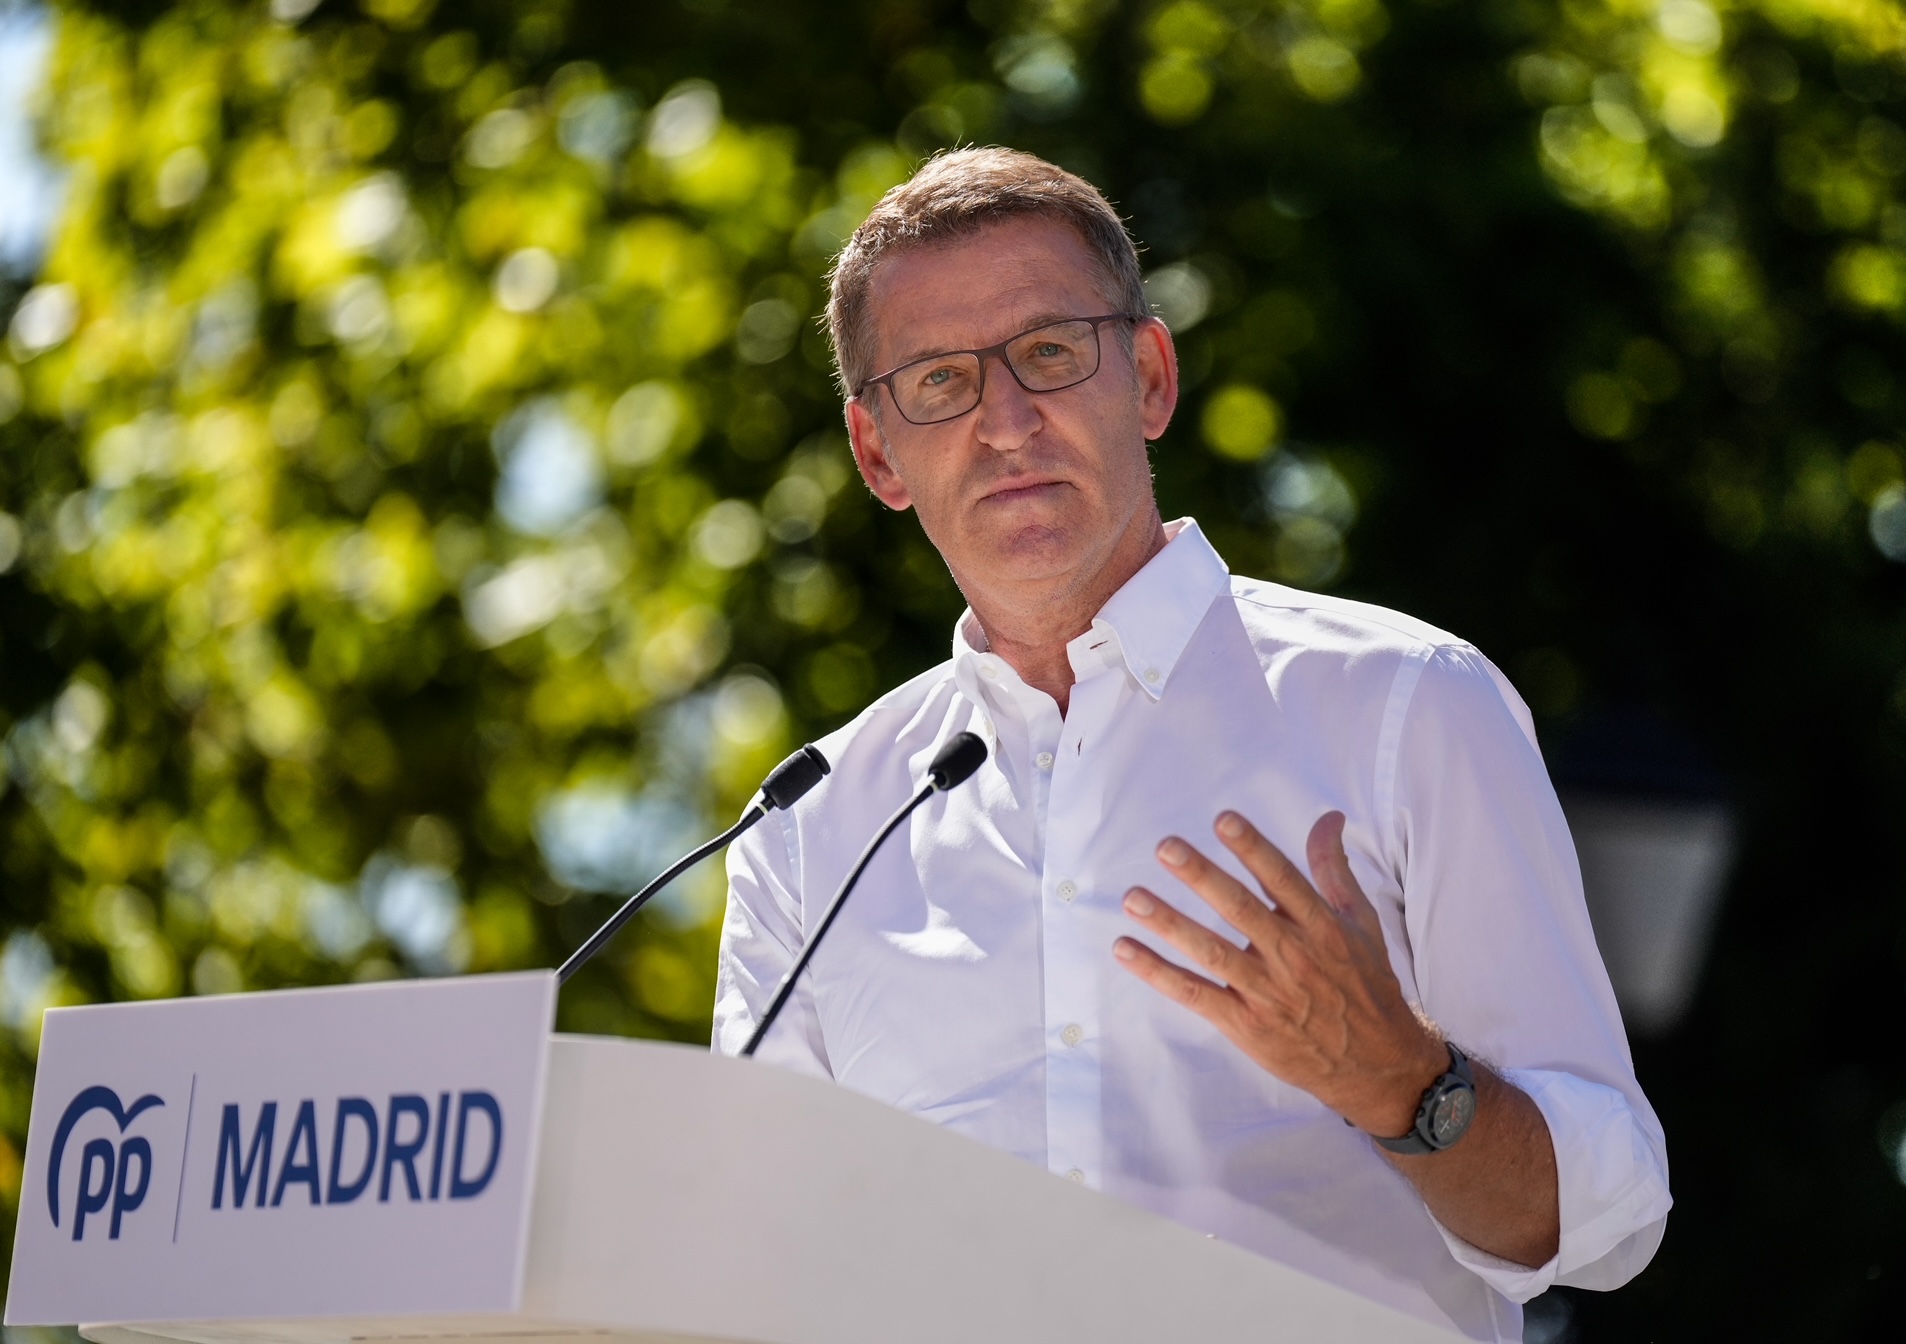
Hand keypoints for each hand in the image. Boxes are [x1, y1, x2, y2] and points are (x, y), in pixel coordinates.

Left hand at [1114, 809, 1445, 1136]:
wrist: (1377, 1064)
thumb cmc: (1365, 984)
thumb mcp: (1361, 922)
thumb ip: (1334, 868)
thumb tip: (1328, 816)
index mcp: (1321, 926)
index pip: (1282, 879)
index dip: (1253, 849)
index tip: (1223, 820)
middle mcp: (1293, 956)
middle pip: (1240, 910)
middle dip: (1202, 877)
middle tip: (1166, 847)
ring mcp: (1267, 992)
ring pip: (1212, 953)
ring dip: (1170, 924)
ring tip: (1133, 897)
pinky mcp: (1246, 1025)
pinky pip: (1195, 994)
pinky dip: (1159, 974)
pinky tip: (1126, 949)